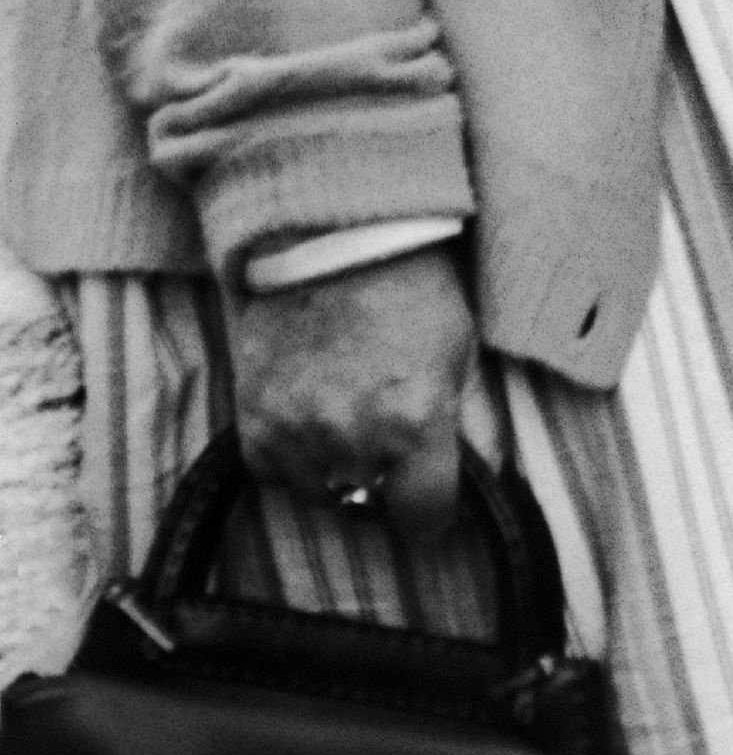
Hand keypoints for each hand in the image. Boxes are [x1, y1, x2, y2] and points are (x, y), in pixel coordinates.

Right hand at [226, 249, 472, 542]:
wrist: (331, 238)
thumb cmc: (408, 284)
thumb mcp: (456, 348)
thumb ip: (444, 417)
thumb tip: (433, 465)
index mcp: (416, 424)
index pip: (425, 516)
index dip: (431, 512)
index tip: (428, 499)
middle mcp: (354, 442)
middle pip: (370, 508)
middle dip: (383, 484)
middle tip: (385, 441)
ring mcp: (298, 437)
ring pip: (320, 494)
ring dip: (334, 470)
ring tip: (345, 415)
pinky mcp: (254, 425)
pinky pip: (275, 474)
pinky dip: (292, 456)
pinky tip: (308, 413)